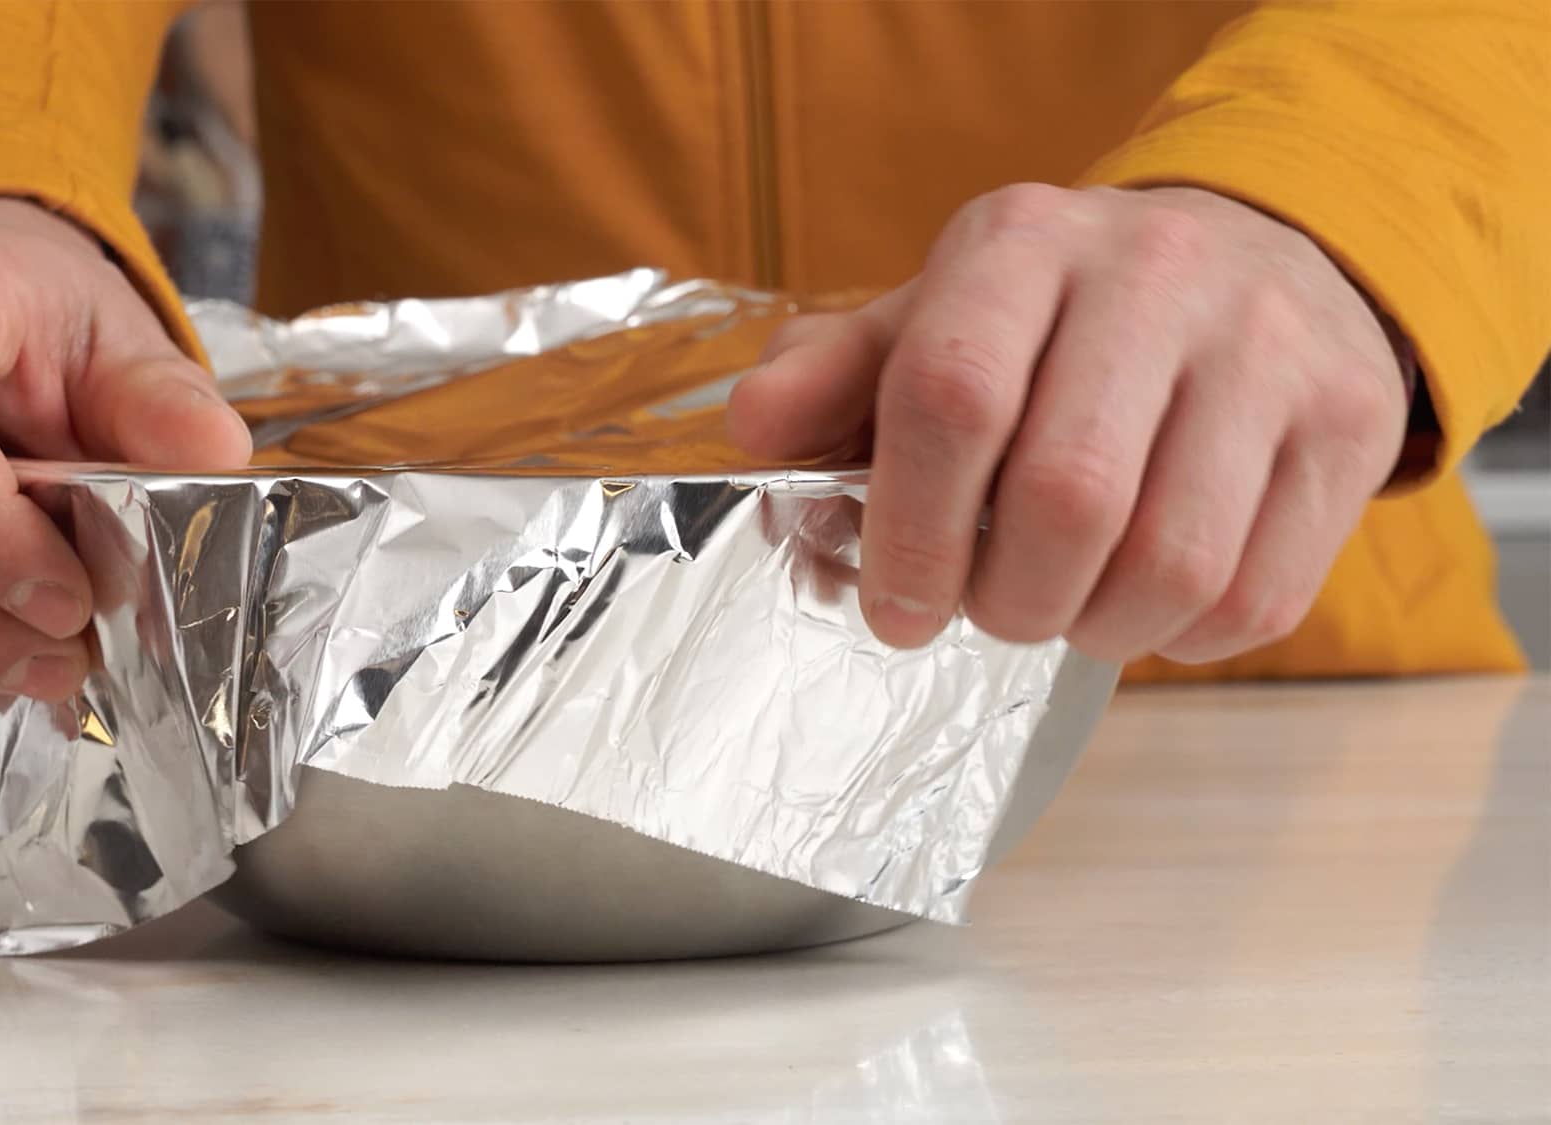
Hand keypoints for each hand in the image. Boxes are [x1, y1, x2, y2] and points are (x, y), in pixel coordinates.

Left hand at [730, 185, 1407, 663]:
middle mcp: (1158, 275)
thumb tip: (753, 430)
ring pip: (1173, 561)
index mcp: (1024, 243)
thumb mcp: (939, 315)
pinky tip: (1146, 600)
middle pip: (1068, 496)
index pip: (951, 393)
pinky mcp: (1351, 425)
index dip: (910, 530)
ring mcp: (1271, 347)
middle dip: (1005, 599)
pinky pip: (1259, 595)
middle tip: (984, 611)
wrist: (1259, 259)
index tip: (894, 609)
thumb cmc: (1061, 319)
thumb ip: (839, 374)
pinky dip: (1183, 636)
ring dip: (1095, 628)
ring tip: (1062, 608)